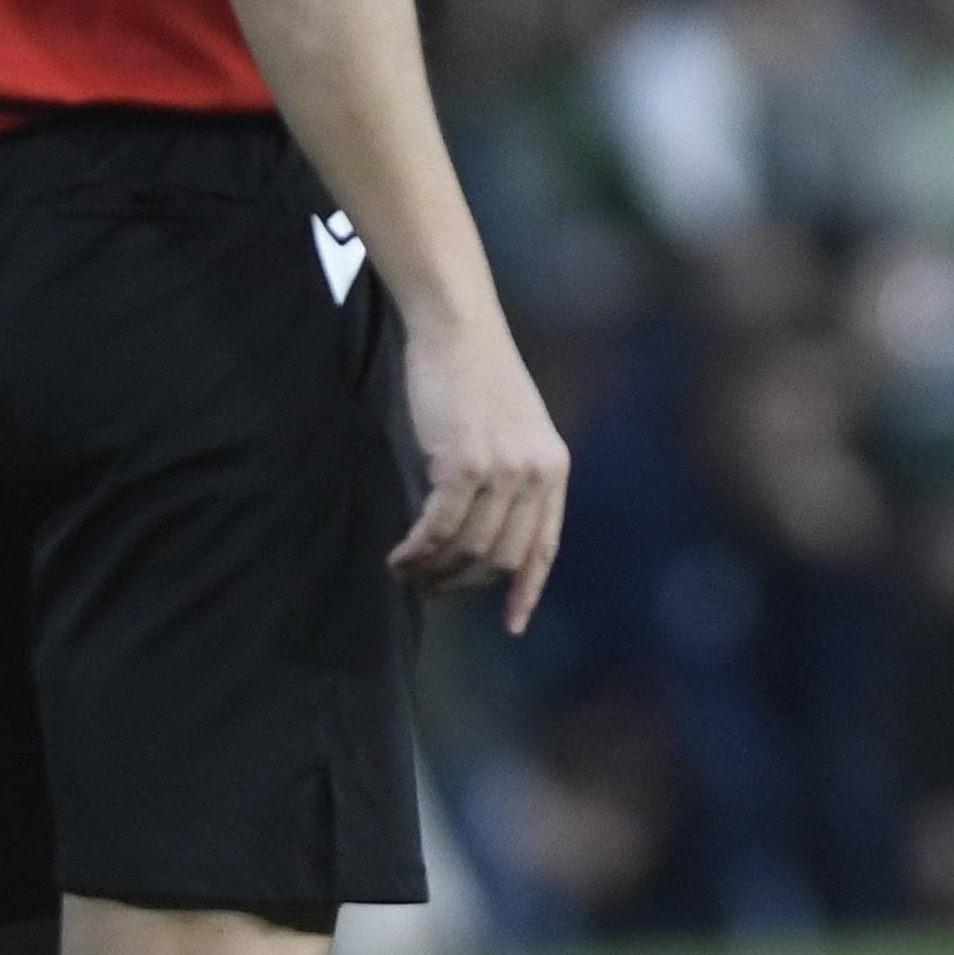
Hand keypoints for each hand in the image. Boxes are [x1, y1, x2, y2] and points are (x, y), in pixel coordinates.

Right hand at [396, 292, 570, 632]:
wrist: (457, 328)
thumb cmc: (475, 375)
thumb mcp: (515, 428)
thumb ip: (513, 476)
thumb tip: (484, 534)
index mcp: (554, 468)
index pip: (545, 546)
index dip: (527, 590)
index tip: (513, 625)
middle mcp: (537, 474)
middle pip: (501, 558)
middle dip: (463, 583)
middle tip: (429, 587)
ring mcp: (503, 471)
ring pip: (467, 549)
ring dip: (432, 571)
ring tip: (405, 572)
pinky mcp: (464, 465)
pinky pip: (439, 529)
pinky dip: (416, 551)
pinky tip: (399, 557)